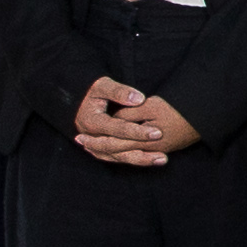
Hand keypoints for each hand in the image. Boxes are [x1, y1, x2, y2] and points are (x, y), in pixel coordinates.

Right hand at [73, 77, 191, 167]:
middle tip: (164, 144)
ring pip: (120, 156)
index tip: (157, 132)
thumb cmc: (94, 93)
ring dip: (142, 159)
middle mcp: (93, 138)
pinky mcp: (104, 151)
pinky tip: (155, 160)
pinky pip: (121, 158)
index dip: (137, 131)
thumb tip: (138, 99)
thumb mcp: (102, 86)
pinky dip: (137, 160)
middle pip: (119, 146)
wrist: (81, 105)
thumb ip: (119, 91)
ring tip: (163, 158)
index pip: (117, 129)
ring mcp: (96, 147)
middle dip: (142, 145)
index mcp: (91, 122)